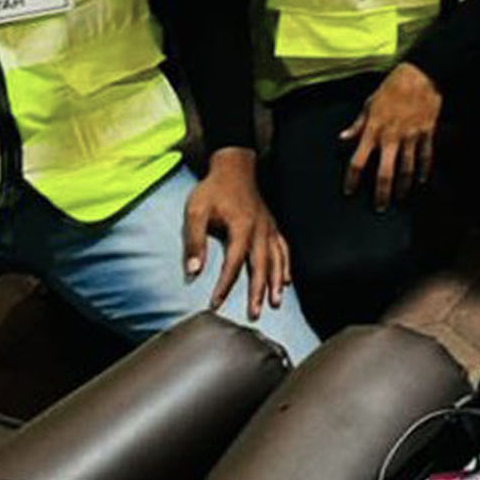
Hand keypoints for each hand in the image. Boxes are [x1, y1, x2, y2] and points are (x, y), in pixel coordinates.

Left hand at [182, 146, 291, 321]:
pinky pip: (283, 248)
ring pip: (277, 259)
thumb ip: (194, 242)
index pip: (234, 263)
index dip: (224, 286)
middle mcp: (260, 229)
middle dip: (259, 292)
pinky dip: (286, 265)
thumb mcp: (195, 212)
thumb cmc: (213, 189)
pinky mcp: (272, 225)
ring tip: (277, 302)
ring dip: (277, 282)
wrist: (234, 166)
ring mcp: (269, 227)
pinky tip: (287, 279)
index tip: (215, 304)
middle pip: (261, 266)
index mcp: (242, 227)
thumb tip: (192, 272)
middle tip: (256, 314)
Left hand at [339, 62, 442, 206]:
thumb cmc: (392, 87)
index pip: (358, 161)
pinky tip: (421, 179)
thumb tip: (342, 138)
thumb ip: (357, 124)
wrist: (422, 74)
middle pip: (384, 172)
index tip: (349, 191)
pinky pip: (426, 155)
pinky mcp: (427, 132)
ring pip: (407, 168)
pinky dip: (424, 169)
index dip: (352, 178)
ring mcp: (411, 136)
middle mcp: (391, 137)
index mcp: (374, 130)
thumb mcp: (370, 103)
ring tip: (401, 198)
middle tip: (380, 207)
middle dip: (381, 192)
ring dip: (403, 186)